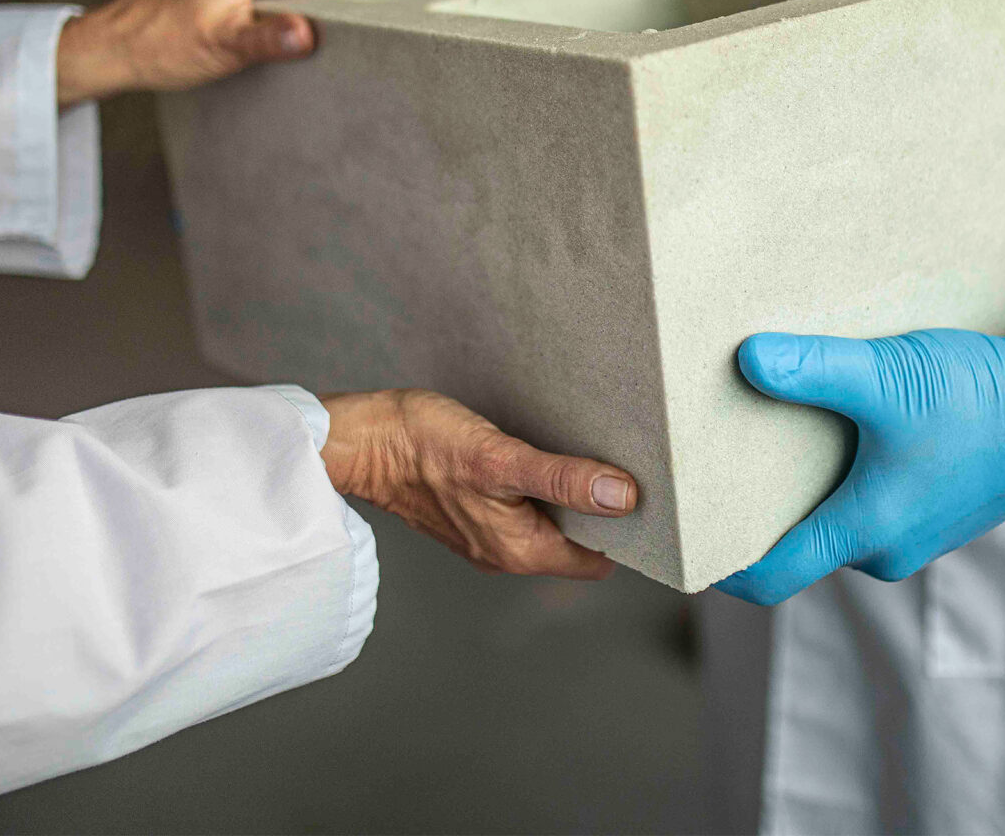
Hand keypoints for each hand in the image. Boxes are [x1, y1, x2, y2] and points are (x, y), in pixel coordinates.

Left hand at [56, 0, 343, 104]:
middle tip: (272, 41)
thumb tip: (309, 34)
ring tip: (247, 33)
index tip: (307, 39)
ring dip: (278, 7)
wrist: (111, 45)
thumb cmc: (162, 45)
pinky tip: (233, 24)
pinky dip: (258, 2)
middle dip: (301, 8)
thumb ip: (271, 39)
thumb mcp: (224, 47)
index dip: (328, 8)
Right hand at [319, 388, 638, 579]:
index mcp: (520, 551)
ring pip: (549, 524)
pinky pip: (523, 508)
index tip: (644, 495)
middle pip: (576, 543)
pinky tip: (543, 453)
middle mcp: (506, 552)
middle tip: (622, 464)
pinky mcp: (472, 511)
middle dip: (600, 511)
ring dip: (570, 496)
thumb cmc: (423, 447)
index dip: (625, 533)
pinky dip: (541, 487)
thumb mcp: (501, 459)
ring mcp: (487, 534)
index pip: (597, 561)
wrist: (360, 442)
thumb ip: (562, 480)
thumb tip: (621, 496)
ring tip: (588, 453)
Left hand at [715, 329, 1004, 605]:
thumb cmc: (982, 399)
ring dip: (803, 486)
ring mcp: (912, 532)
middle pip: (796, 543)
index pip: (769, 576)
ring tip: (767, 431)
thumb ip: (813, 370)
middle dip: (755, 509)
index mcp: (866, 532)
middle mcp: (885, 549)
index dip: (718, 563)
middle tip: (712, 463)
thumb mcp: (887, 377)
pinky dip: (842, 475)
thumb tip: (746, 360)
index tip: (681, 531)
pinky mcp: (931, 508)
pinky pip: (867, 502)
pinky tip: (833, 426)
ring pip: (834, 519)